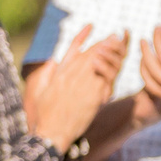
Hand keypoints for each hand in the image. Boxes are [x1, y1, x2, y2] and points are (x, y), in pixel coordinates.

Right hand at [23, 26, 127, 150]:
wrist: (52, 133)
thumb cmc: (45, 116)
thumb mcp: (40, 91)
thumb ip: (46, 74)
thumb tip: (52, 62)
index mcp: (60, 73)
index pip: (74, 49)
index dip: (84, 37)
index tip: (91, 27)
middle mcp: (72, 75)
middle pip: (91, 53)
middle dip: (103, 43)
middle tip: (115, 35)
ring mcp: (83, 84)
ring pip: (100, 62)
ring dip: (111, 52)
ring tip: (120, 42)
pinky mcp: (94, 96)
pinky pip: (106, 79)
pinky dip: (113, 70)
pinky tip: (120, 63)